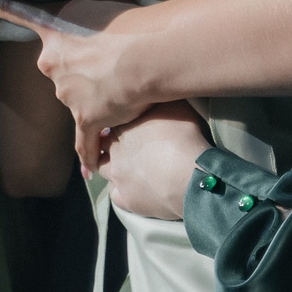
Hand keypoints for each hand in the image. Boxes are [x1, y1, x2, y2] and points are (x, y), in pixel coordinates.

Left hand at [0, 0, 151, 168]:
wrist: (145, 53)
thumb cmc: (127, 21)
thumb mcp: (96, 2)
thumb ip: (78, 15)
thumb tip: (79, 28)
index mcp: (52, 32)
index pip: (12, 11)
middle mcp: (50, 64)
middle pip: (61, 68)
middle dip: (84, 69)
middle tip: (115, 61)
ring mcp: (66, 94)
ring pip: (79, 99)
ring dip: (99, 96)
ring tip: (130, 83)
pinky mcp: (86, 118)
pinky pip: (85, 141)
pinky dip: (88, 156)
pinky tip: (88, 172)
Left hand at [98, 102, 210, 219]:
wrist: (189, 175)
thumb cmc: (184, 137)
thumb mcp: (177, 106)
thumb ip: (161, 100)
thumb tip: (156, 92)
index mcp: (125, 126)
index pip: (112, 119)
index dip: (120, 120)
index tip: (129, 121)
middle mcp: (116, 149)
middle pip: (104, 143)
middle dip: (111, 142)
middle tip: (127, 142)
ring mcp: (117, 175)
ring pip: (103, 168)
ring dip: (112, 165)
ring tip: (127, 165)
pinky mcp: (125, 198)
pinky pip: (114, 194)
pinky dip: (120, 191)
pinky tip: (131, 187)